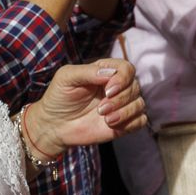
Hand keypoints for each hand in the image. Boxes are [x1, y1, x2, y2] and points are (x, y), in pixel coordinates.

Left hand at [25, 59, 145, 156]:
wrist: (54, 126)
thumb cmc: (59, 98)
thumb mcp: (67, 78)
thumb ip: (88, 71)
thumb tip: (110, 74)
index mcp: (106, 72)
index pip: (127, 68)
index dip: (123, 79)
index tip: (108, 90)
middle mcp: (118, 87)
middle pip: (135, 87)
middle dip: (120, 99)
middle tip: (100, 109)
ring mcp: (122, 105)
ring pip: (139, 104)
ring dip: (125, 112)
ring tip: (106, 119)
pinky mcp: (125, 122)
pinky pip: (141, 120)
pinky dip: (130, 123)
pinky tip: (113, 125)